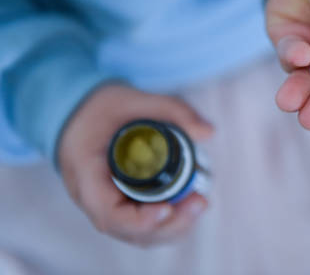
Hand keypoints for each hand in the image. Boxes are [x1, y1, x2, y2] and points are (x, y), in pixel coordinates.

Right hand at [58, 84, 213, 245]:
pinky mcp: (120, 206)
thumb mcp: (133, 98)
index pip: (107, 212)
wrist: (78, 114)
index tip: (167, 208)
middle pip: (128, 230)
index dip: (138, 220)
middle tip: (200, 201)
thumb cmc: (101, 108)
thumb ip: (172, 109)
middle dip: (168, 224)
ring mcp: (106, 205)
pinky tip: (190, 206)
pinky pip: (142, 226)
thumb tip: (208, 131)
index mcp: (86, 173)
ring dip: (172, 226)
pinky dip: (167, 223)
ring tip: (199, 203)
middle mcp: (91, 198)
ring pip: (137, 234)